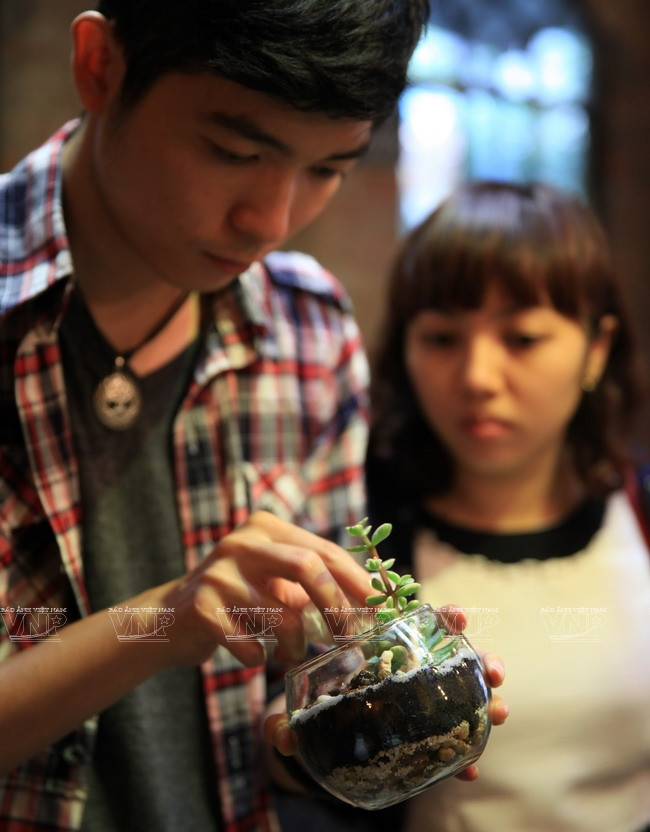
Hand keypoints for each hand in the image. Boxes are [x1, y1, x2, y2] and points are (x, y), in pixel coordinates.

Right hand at [143, 511, 370, 668]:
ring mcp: (219, 572)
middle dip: (336, 606)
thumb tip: (373, 603)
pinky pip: (249, 644)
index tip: (380, 607)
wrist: (171, 617)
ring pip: (281, 614)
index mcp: (267, 528)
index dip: (357, 580)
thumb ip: (316, 583)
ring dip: (294, 644)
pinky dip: (259, 658)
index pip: (324, 549)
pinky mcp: (201, 607)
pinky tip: (254, 655)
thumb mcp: (277, 581)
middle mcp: (242, 542)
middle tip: (348, 636)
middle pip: (307, 566)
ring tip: (291, 651)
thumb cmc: (239, 600)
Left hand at [265, 603, 508, 780]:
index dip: (443, 618)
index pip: (419, 627)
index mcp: (384, 654)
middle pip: (455, 659)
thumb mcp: (297, 712)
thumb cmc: (311, 710)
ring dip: (487, 702)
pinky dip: (463, 754)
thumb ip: (286, 722)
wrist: (316, 741)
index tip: (459, 615)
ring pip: (464, 697)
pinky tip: (469, 768)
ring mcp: (421, 706)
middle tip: (496, 670)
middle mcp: (410, 675)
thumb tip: (281, 736)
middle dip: (481, 660)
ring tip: (500, 711)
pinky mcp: (424, 738)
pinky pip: (450, 742)